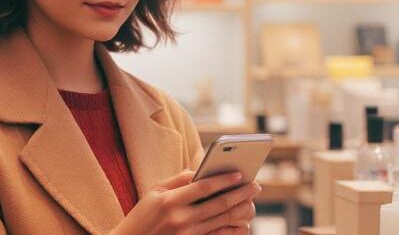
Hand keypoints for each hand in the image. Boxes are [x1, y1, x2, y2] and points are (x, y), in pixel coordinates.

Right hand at [113, 170, 260, 234]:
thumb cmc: (142, 216)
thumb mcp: (154, 193)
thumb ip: (179, 180)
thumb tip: (201, 170)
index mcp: (170, 201)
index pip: (204, 187)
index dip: (224, 179)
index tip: (240, 173)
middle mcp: (180, 219)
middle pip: (218, 204)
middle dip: (240, 193)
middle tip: (256, 186)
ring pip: (221, 221)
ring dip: (240, 210)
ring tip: (251, 202)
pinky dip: (232, 231)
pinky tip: (242, 223)